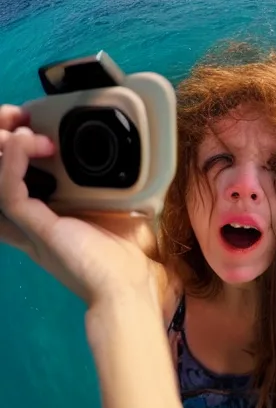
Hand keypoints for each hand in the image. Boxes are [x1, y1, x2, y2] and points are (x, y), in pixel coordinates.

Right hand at [0, 104, 171, 309]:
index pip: (17, 185)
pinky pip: (10, 193)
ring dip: (4, 149)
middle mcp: (33, 220)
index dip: (14, 157)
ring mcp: (32, 225)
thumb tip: (130, 162)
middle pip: (0, 179)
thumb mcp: (119, 211)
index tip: (31, 128)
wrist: (126, 287)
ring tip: (22, 128)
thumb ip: (115, 188)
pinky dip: (13, 164)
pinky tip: (25, 143)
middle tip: (18, 121)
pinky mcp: (37, 228)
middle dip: (2, 145)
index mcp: (50, 217)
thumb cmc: (125, 254)